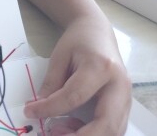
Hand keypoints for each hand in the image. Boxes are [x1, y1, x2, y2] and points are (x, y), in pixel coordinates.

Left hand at [24, 17, 131, 134]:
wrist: (97, 31)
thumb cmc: (78, 40)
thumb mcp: (59, 57)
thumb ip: (51, 83)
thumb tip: (39, 109)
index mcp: (100, 67)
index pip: (74, 97)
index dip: (50, 108)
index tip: (30, 112)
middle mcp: (120, 85)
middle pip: (106, 124)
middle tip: (52, 134)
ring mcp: (127, 97)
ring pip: (114, 131)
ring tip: (58, 130)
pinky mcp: (125, 105)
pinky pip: (113, 128)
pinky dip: (93, 133)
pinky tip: (73, 127)